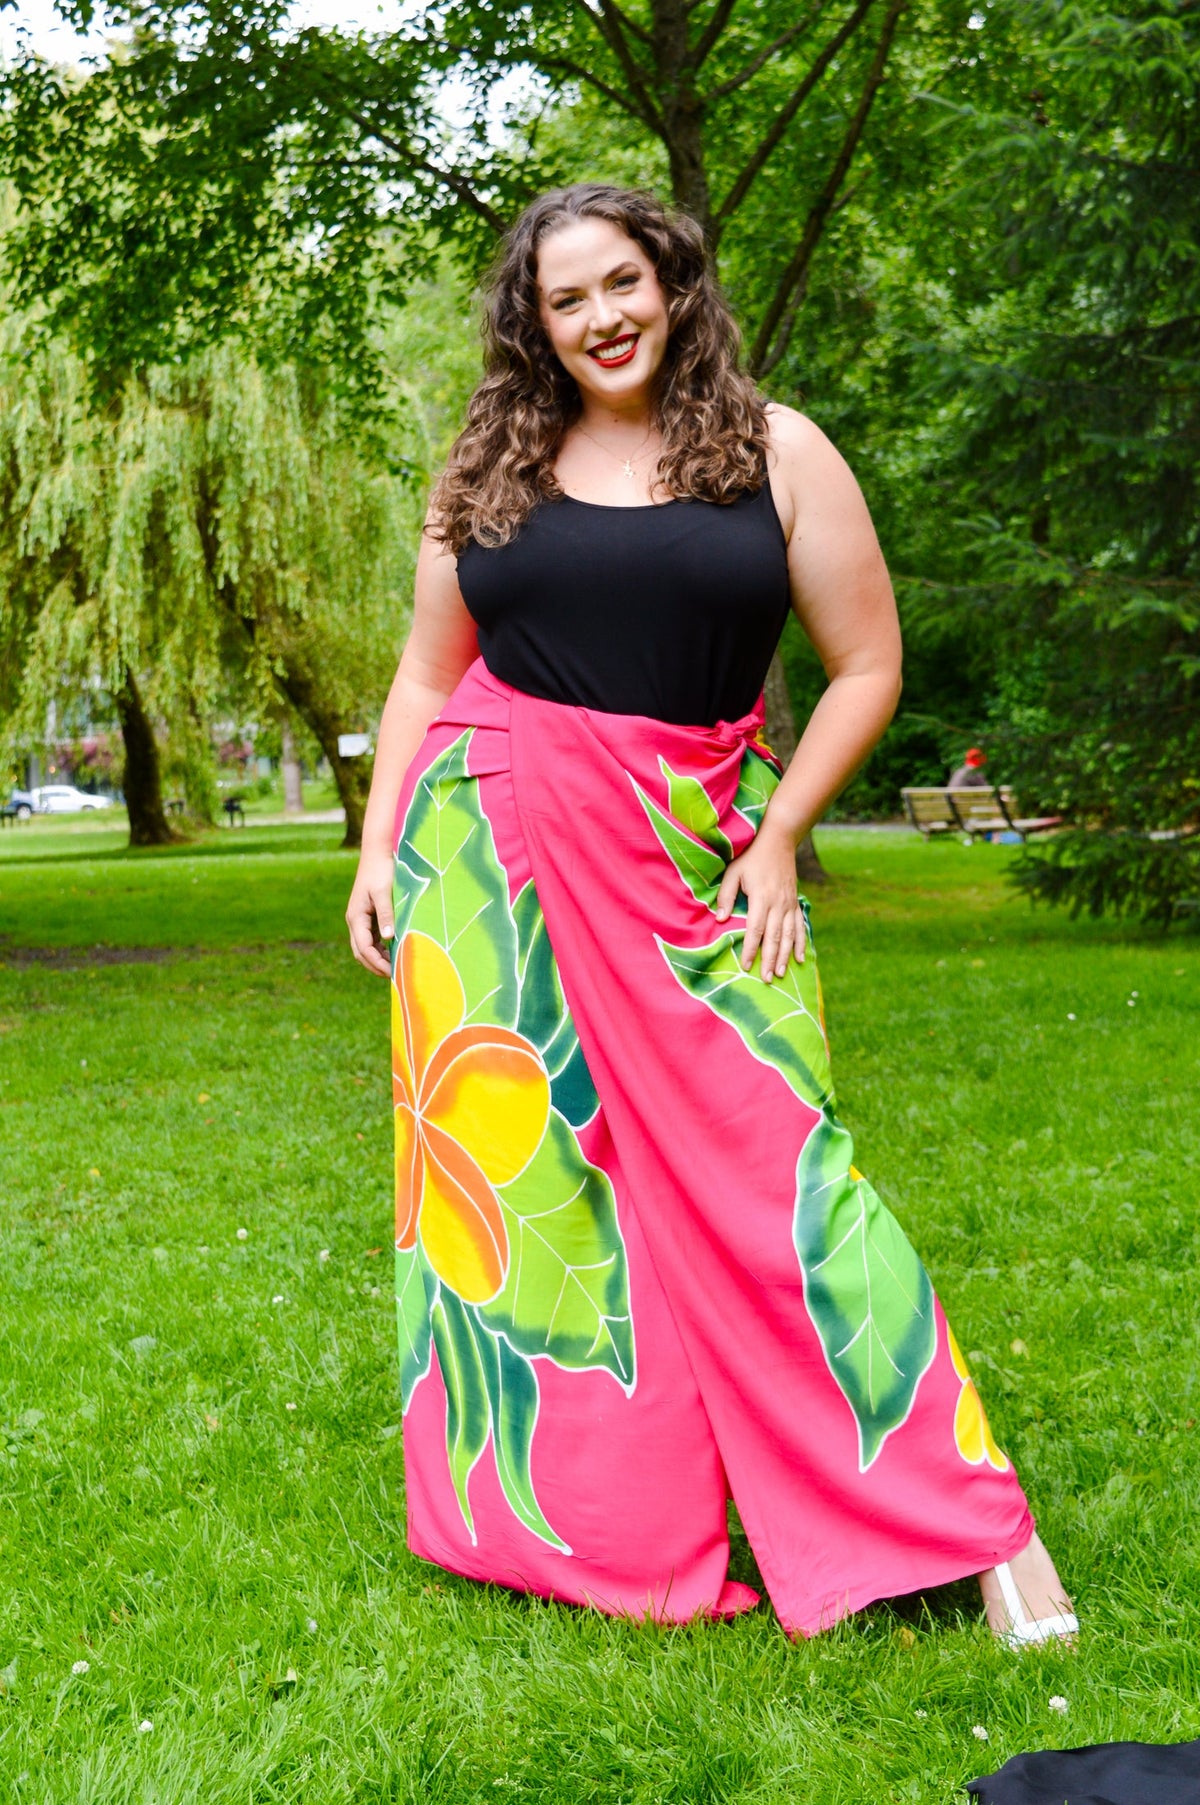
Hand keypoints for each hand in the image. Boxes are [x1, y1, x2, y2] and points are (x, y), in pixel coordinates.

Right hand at [347, 845, 395, 976]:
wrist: (377, 853)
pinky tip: (394, 952)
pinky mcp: (367, 915)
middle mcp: (355, 920)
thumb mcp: (384, 893)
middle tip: (394, 976)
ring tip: (395, 967)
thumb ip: (386, 915)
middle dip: (375, 965)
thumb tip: (388, 938)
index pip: (363, 948)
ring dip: (378, 958)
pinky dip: (380, 948)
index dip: (376, 963)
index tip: (392, 972)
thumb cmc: (381, 871)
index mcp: (356, 917)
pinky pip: (371, 938)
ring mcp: (360, 919)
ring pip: (365, 946)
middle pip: (361, 952)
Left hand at [713, 822, 805, 982]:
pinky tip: (800, 958)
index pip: (755, 929)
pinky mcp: (795, 902)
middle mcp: (778, 903)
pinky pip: (800, 925)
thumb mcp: (733, 872)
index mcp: (761, 897)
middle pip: (774, 937)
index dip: (751, 949)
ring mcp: (789, 903)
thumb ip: (726, 895)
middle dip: (769, 959)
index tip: (746, 966)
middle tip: (766, 979)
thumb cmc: (750, 856)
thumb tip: (719, 919)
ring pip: (789, 935)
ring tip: (780, 974)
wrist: (778, 840)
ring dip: (785, 956)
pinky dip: (801, 943)